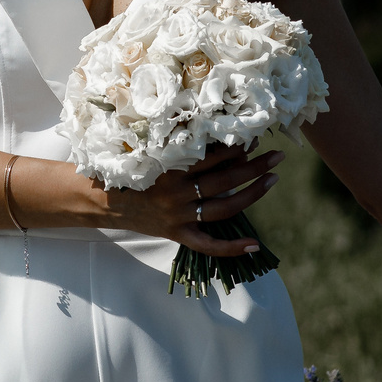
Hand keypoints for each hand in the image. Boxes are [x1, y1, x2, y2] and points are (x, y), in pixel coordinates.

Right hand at [105, 143, 283, 253]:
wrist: (103, 200)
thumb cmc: (128, 170)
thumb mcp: (151, 152)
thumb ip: (177, 145)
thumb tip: (213, 134)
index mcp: (171, 168)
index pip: (212, 157)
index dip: (236, 147)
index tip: (254, 138)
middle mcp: (177, 193)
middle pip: (225, 180)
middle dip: (254, 166)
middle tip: (277, 156)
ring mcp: (179, 216)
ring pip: (224, 208)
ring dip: (252, 194)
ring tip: (272, 179)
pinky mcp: (177, 235)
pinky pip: (208, 246)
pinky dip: (232, 248)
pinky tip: (255, 244)